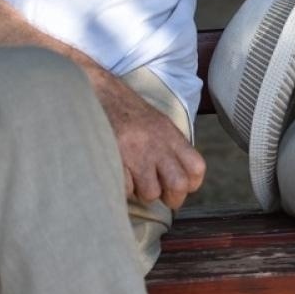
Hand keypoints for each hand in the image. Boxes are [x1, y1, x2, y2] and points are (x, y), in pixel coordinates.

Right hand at [90, 70, 204, 210]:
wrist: (98, 94)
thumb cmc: (128, 113)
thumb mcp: (158, 124)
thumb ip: (171, 148)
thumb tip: (182, 180)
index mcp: (171, 135)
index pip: (196, 168)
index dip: (191, 184)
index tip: (180, 186)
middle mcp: (157, 145)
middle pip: (178, 186)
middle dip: (171, 199)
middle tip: (160, 196)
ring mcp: (136, 153)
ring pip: (150, 193)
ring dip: (141, 193)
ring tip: (134, 179)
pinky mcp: (114, 159)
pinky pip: (125, 190)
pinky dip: (121, 188)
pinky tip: (118, 173)